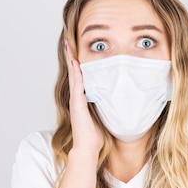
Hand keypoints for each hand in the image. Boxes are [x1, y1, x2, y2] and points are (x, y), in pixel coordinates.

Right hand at [64, 39, 103, 154]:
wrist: (88, 147)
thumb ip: (108, 105)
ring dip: (70, 57)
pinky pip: (76, 81)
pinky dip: (75, 69)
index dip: (79, 63)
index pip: (80, 76)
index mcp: (83, 98)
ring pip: (73, 72)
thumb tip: (120, 98)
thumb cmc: (96, 136)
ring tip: (67, 43)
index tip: (78, 50)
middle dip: (71, 55)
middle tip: (68, 40)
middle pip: (74, 70)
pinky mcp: (76, 101)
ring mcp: (75, 98)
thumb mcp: (104, 115)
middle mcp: (77, 96)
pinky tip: (75, 59)